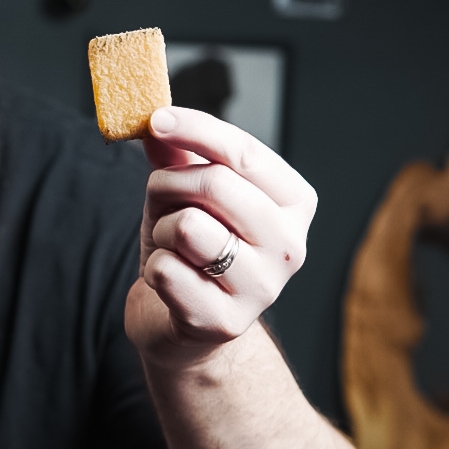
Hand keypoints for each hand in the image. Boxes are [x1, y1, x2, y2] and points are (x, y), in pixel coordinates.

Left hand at [125, 107, 316, 366]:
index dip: (197, 129)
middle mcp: (291, 246)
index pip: (245, 152)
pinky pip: (166, 270)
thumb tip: (155, 120)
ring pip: (189, 227)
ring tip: (173, 249)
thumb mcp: (186, 196)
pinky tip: (171, 284)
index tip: (156, 119)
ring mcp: (263, 288)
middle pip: (215, 184)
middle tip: (159, 200)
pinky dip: (154, 271)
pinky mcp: (225, 322)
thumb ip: (177, 156)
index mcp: (294, 204)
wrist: (187, 329)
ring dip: (163, 231)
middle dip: (169, 185)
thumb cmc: (191, 252)